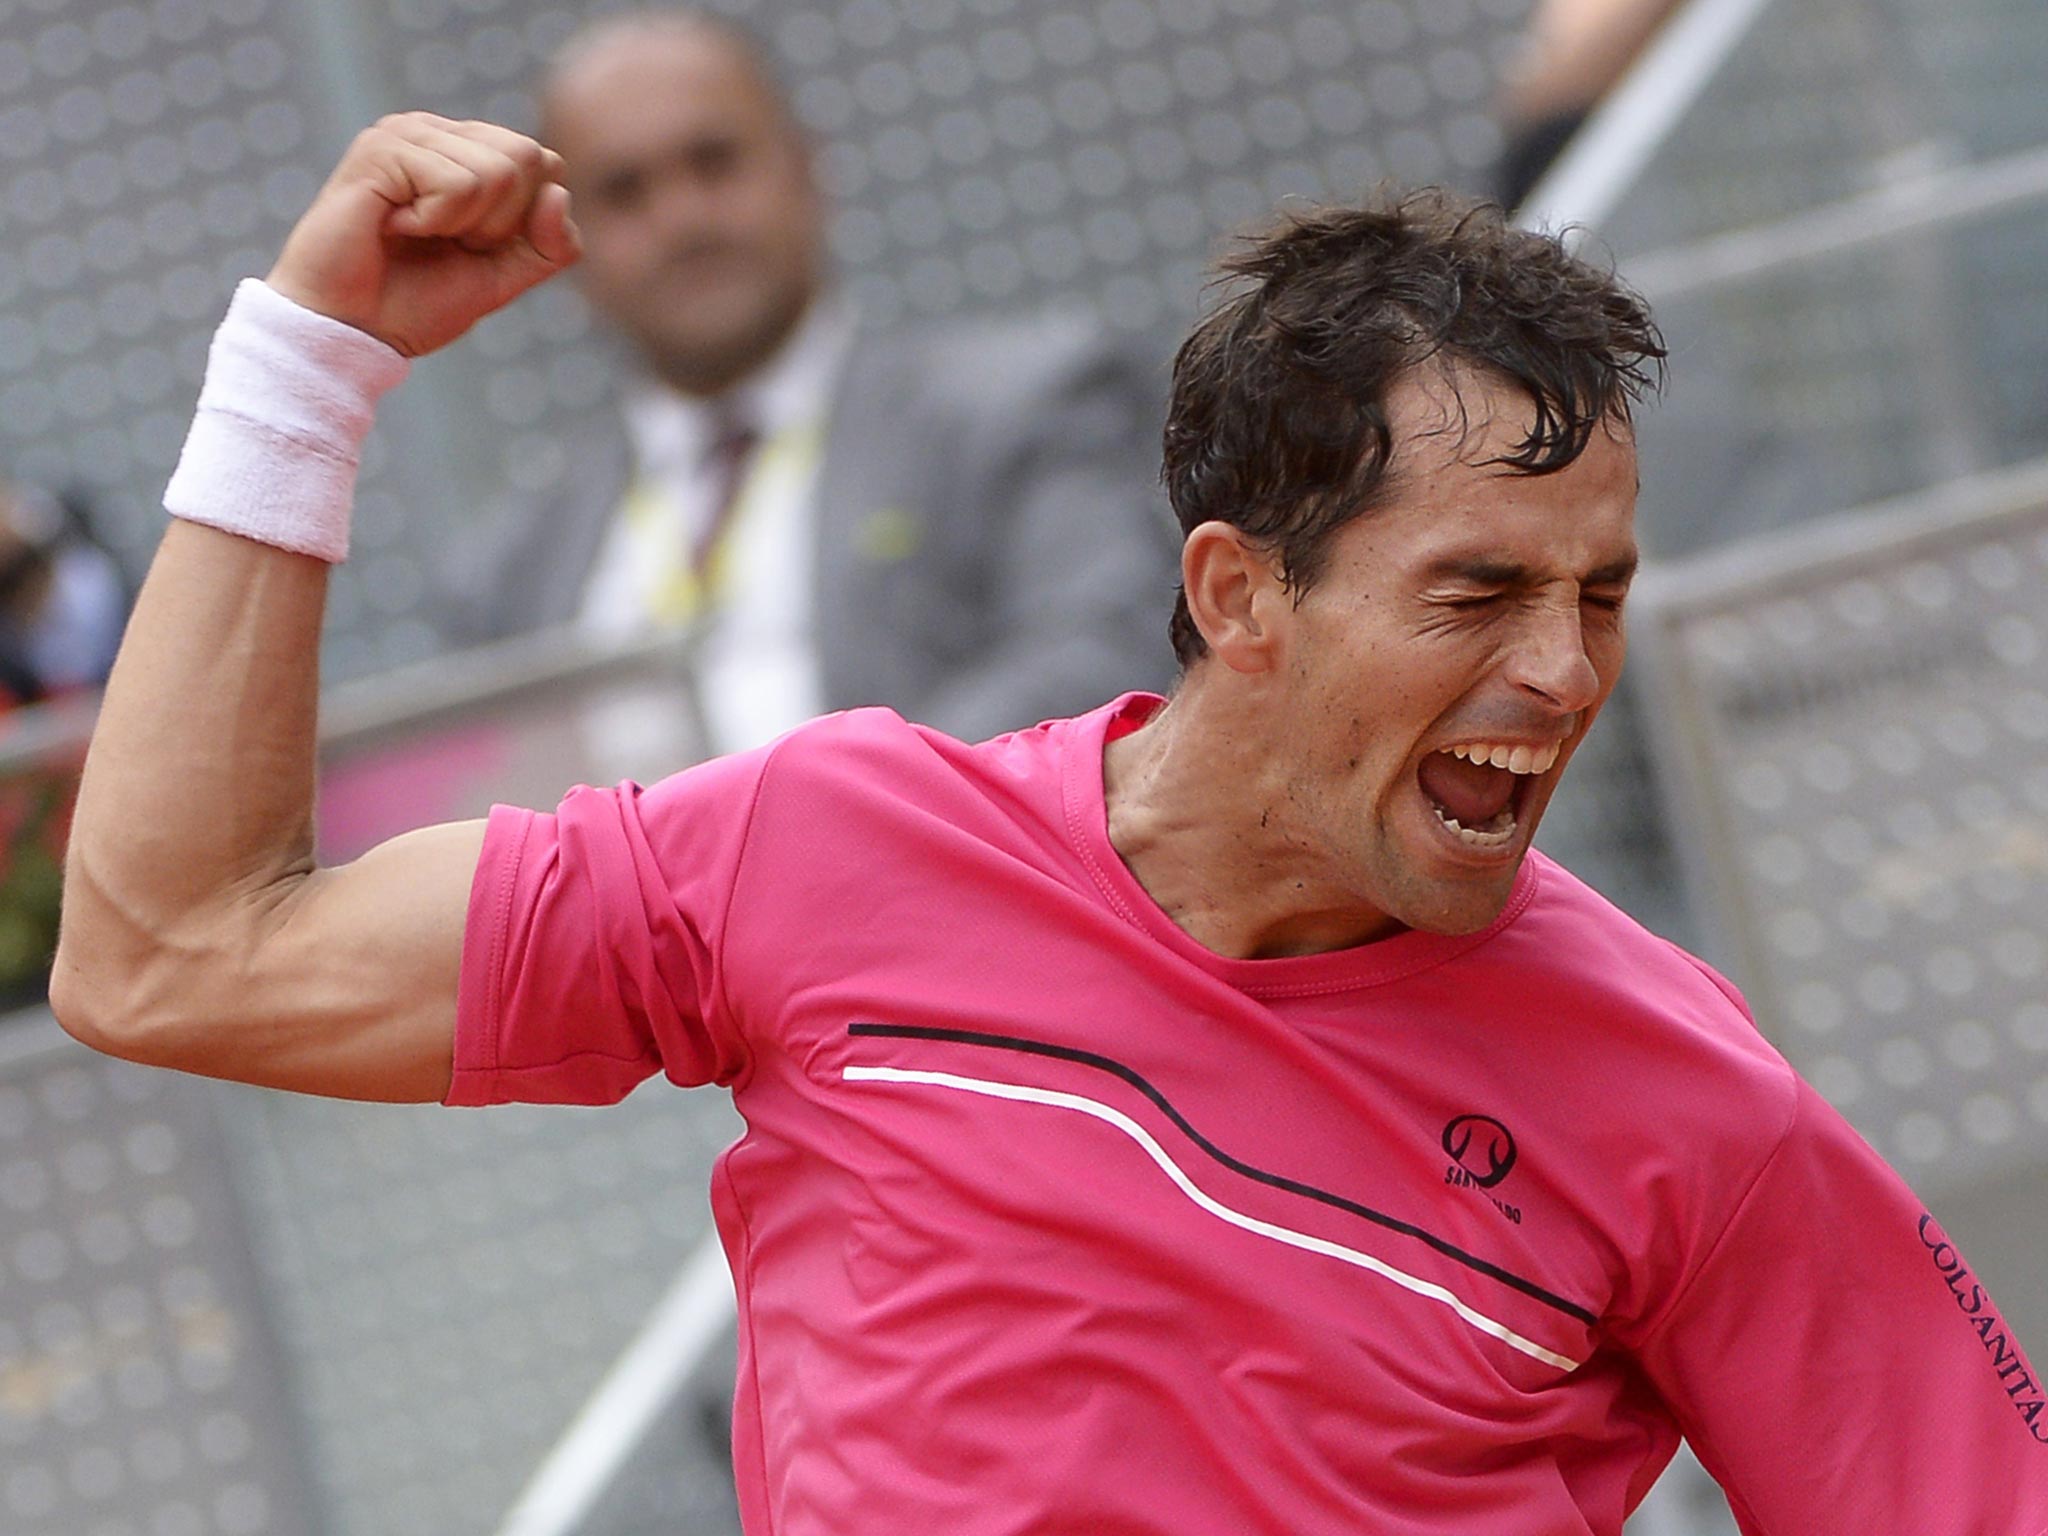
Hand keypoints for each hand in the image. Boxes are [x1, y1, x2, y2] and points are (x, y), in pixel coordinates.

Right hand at [266, 113, 580, 356]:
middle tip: (445, 240)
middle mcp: (439, 132)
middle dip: (500, 222)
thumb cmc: (416, 302)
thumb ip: (550, 245)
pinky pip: (457, 184)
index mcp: (470, 152)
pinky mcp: (382, 147)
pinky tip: (394, 227)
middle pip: (529, 157)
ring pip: (498, 172)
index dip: (524, 223)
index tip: (473, 247)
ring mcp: (408, 133)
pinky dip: (435, 222)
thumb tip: (559, 193)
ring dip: (463, 225)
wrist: (351, 329)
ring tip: (415, 233)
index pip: (547, 164)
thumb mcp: (504, 278)